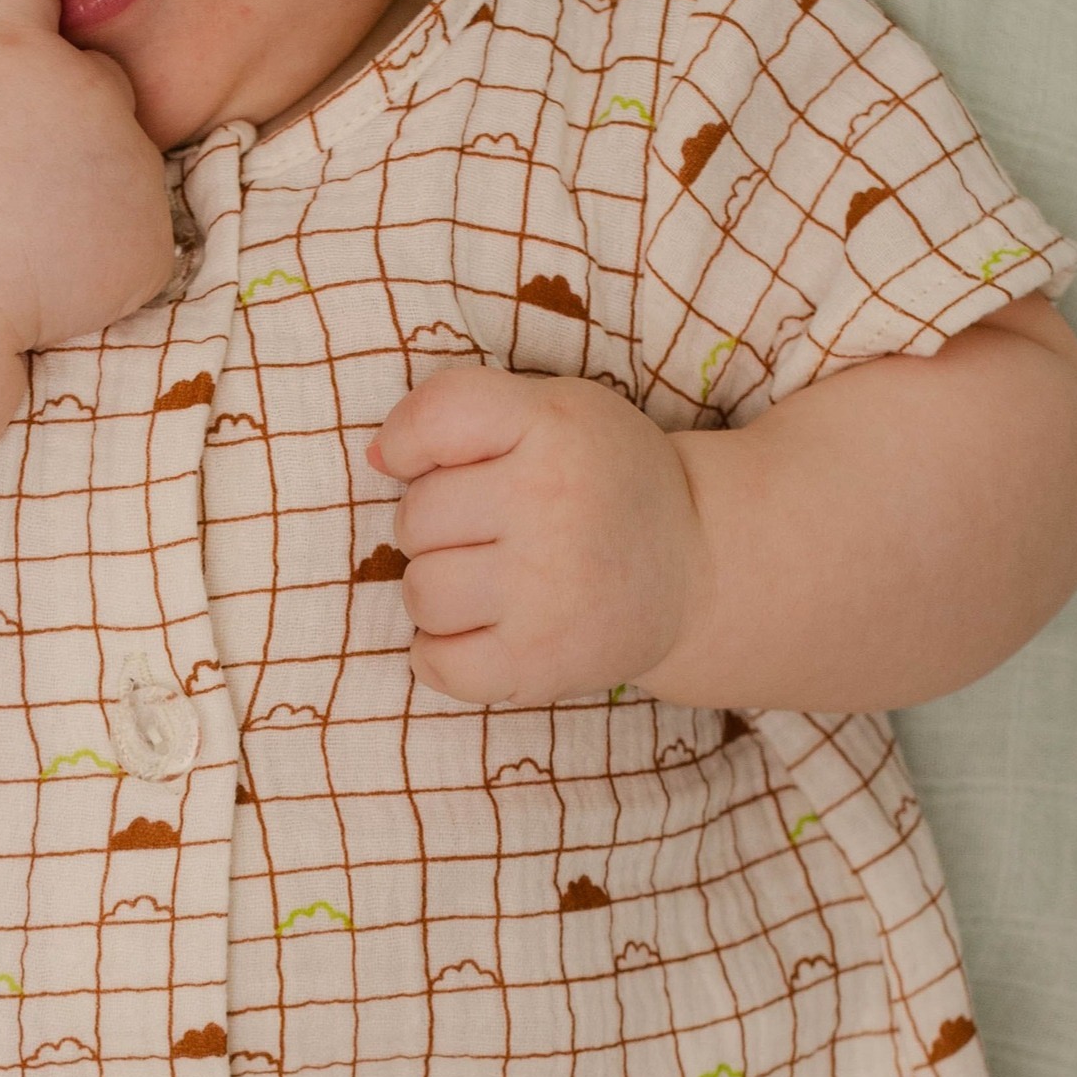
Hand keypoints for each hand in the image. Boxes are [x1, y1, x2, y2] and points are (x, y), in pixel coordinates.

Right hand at [0, 0, 175, 356]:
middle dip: (71, 104)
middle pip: (101, 77)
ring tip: (27, 224)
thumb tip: (12, 43)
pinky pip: (136, 234)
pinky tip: (52, 270)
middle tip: (14, 160)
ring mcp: (132, 169)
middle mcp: (92, 93)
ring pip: (124, 157)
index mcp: (24, 48)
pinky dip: (106, 252)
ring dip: (93, 177)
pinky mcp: (150, 240)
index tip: (16, 17)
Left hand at [367, 365, 706, 701]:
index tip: (424, 461)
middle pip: (415, 517)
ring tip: (490, 581)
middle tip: (491, 530)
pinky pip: (436, 664)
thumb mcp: (555, 412)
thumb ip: (464, 412)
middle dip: (436, 525)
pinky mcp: (542, 662)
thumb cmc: (602, 481)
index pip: (436, 418)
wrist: (698, 566)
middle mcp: (552, 505)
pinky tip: (479, 631)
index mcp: (554, 427)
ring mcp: (547, 591)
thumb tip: (378, 455)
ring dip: (439, 590)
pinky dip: (440, 653)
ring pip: (421, 592)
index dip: (410, 441)